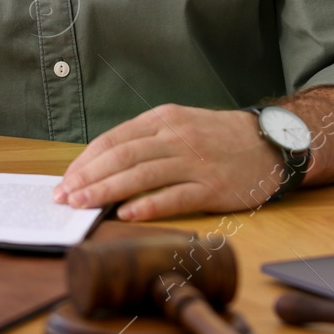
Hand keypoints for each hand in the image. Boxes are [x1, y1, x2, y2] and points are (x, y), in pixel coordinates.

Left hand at [53, 105, 282, 220]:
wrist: (269, 143)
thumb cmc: (217, 137)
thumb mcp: (178, 125)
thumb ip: (145, 141)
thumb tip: (103, 165)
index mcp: (162, 119)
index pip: (113, 140)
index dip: (86, 161)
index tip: (66, 179)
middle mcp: (174, 137)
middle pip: (121, 157)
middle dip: (88, 178)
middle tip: (65, 196)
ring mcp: (194, 161)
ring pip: (141, 175)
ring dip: (107, 191)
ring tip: (83, 205)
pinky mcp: (212, 186)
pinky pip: (174, 197)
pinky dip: (148, 205)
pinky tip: (126, 213)